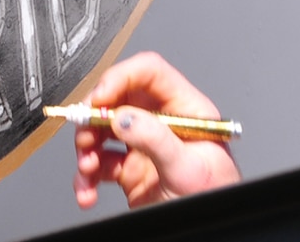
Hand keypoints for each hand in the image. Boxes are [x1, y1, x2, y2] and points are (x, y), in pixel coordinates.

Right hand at [72, 51, 240, 208]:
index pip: (151, 74)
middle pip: (120, 98)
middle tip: (85, 132)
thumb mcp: (187, 168)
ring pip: (103, 129)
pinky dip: (87, 177)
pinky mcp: (130, 170)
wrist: (210, 232)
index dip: (122, 77)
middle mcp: (163, 123)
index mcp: (186, 110)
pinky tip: (88, 191)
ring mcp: (145, 146)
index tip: (101, 98)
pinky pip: (100, 163)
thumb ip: (156, 141)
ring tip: (86, 167)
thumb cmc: (214, 197)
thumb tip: (123, 118)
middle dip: (95, 115)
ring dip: (86, 147)